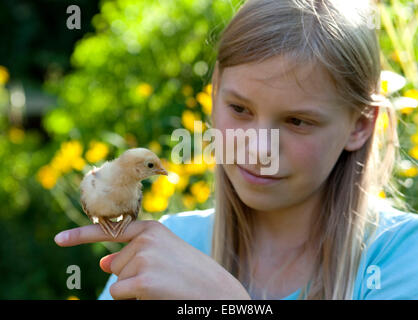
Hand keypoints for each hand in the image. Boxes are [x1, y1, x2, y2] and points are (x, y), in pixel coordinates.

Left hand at [54, 220, 250, 299]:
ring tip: (164, 285)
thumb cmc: (191, 274)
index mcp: (151, 229)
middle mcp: (145, 239)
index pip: (111, 230)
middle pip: (115, 264)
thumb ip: (134, 255)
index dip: (81, 235)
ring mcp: (144, 258)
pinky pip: (119, 295)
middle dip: (132, 276)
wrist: (218, 291)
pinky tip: (158, 294)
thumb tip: (103, 263)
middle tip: (164, 278)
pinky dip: (134, 299)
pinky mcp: (142, 281)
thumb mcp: (164, 257)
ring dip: (135, 289)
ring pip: (117, 281)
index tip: (58, 240)